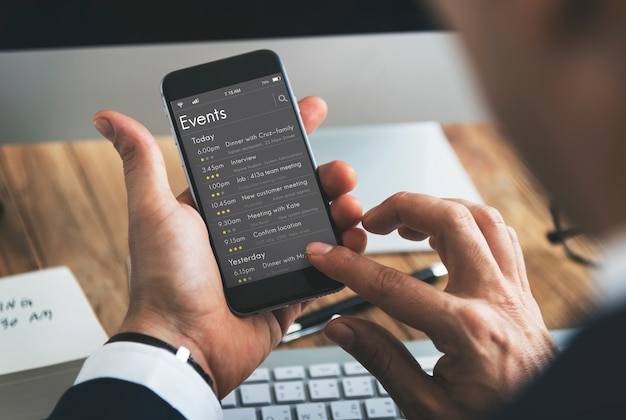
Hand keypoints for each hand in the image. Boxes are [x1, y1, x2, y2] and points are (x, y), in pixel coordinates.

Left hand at [93, 96, 364, 396]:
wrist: (184, 345)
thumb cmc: (164, 282)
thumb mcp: (153, 211)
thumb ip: (143, 163)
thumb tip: (111, 119)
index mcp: (221, 209)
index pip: (260, 162)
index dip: (287, 135)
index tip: (308, 112)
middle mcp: (248, 232)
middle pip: (298, 192)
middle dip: (325, 175)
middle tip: (339, 171)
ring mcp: (271, 261)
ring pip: (317, 225)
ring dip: (339, 210)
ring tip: (348, 205)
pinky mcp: (288, 291)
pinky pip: (323, 267)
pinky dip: (343, 252)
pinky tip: (352, 240)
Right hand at [307, 193, 557, 418]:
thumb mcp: (428, 407)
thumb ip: (382, 361)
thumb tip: (341, 327)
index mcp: (468, 332)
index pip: (394, 286)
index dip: (349, 267)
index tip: (324, 254)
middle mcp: (496, 299)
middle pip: (451, 221)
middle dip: (403, 207)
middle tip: (371, 220)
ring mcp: (514, 292)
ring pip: (483, 218)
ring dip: (439, 207)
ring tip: (405, 222)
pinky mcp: (522, 293)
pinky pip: (501, 236)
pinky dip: (469, 223)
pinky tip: (445, 235)